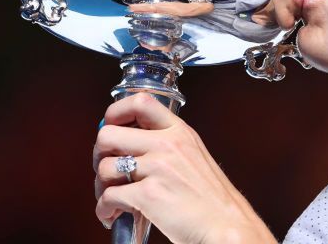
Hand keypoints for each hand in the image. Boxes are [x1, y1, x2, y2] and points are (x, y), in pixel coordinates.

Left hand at [93, 94, 275, 243]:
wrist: (227, 226)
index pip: (141, 102)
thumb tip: (131, 144)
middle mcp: (167, 145)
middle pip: (109, 134)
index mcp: (180, 132)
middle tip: (106, 167)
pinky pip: (109, 197)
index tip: (110, 124)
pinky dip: (104, 210)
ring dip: (100, 186)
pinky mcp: (148, 195)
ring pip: (104, 167)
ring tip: (111, 197)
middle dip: (99, 154)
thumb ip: (168, 145)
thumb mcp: (195, 157)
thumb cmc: (213, 200)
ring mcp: (157, 168)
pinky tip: (112, 214)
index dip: (116, 111)